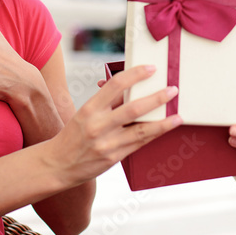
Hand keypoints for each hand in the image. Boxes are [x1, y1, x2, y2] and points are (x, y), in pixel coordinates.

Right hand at [41, 64, 181, 183]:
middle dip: (156, 98)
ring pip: (141, 129)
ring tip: (177, 115)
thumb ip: (106, 103)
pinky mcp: (114, 158)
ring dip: (163, 122)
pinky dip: (154, 135)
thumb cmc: (73, 136)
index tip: (151, 69)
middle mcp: (98, 125)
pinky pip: (139, 144)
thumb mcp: (84, 114)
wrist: (57, 165)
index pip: (115, 85)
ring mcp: (107, 143)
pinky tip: (165, 128)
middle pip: (133, 108)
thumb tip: (130, 88)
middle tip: (173, 89)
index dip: (135, 74)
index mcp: (89, 109)